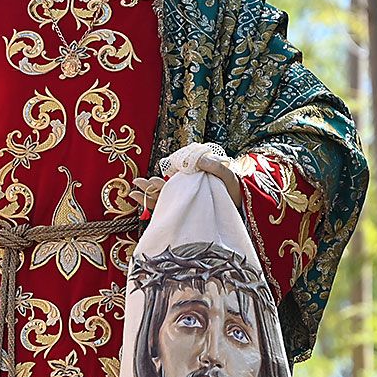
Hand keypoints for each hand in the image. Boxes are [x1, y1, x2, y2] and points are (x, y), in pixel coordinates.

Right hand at [125, 151, 244, 212]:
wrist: (243, 210)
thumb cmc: (236, 192)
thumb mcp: (228, 175)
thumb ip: (214, 167)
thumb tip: (198, 161)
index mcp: (195, 182)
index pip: (175, 178)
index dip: (163, 177)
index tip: (153, 176)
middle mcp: (188, 193)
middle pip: (165, 188)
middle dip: (150, 186)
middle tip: (137, 181)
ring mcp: (186, 204)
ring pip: (163, 200)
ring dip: (148, 196)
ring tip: (134, 192)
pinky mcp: (186, 215)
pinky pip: (167, 211)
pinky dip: (154, 209)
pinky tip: (142, 206)